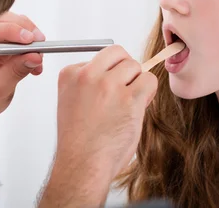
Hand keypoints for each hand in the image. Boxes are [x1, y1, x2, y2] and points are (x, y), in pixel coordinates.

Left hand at [0, 11, 45, 122]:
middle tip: (39, 46)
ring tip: (37, 57)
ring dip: (29, 36)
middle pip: (4, 19)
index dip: (13, 30)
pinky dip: (28, 42)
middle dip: (25, 31)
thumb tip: (34, 56)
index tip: (30, 40)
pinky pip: (16, 30)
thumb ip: (16, 71)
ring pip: (12, 22)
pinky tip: (33, 58)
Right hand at [38, 45, 157, 207]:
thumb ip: (90, 82)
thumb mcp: (72, 101)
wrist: (82, 164)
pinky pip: (149, 80)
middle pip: (118, 54)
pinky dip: (148, 92)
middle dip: (125, 69)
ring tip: (127, 103)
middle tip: (123, 91)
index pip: (99, 57)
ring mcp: (108, 85)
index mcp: (70, 74)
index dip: (108, 73)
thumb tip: (121, 70)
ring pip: (135, 66)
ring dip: (136, 82)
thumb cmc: (80, 139)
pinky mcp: (129, 98)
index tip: (104, 93)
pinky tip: (138, 106)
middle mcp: (87, 75)